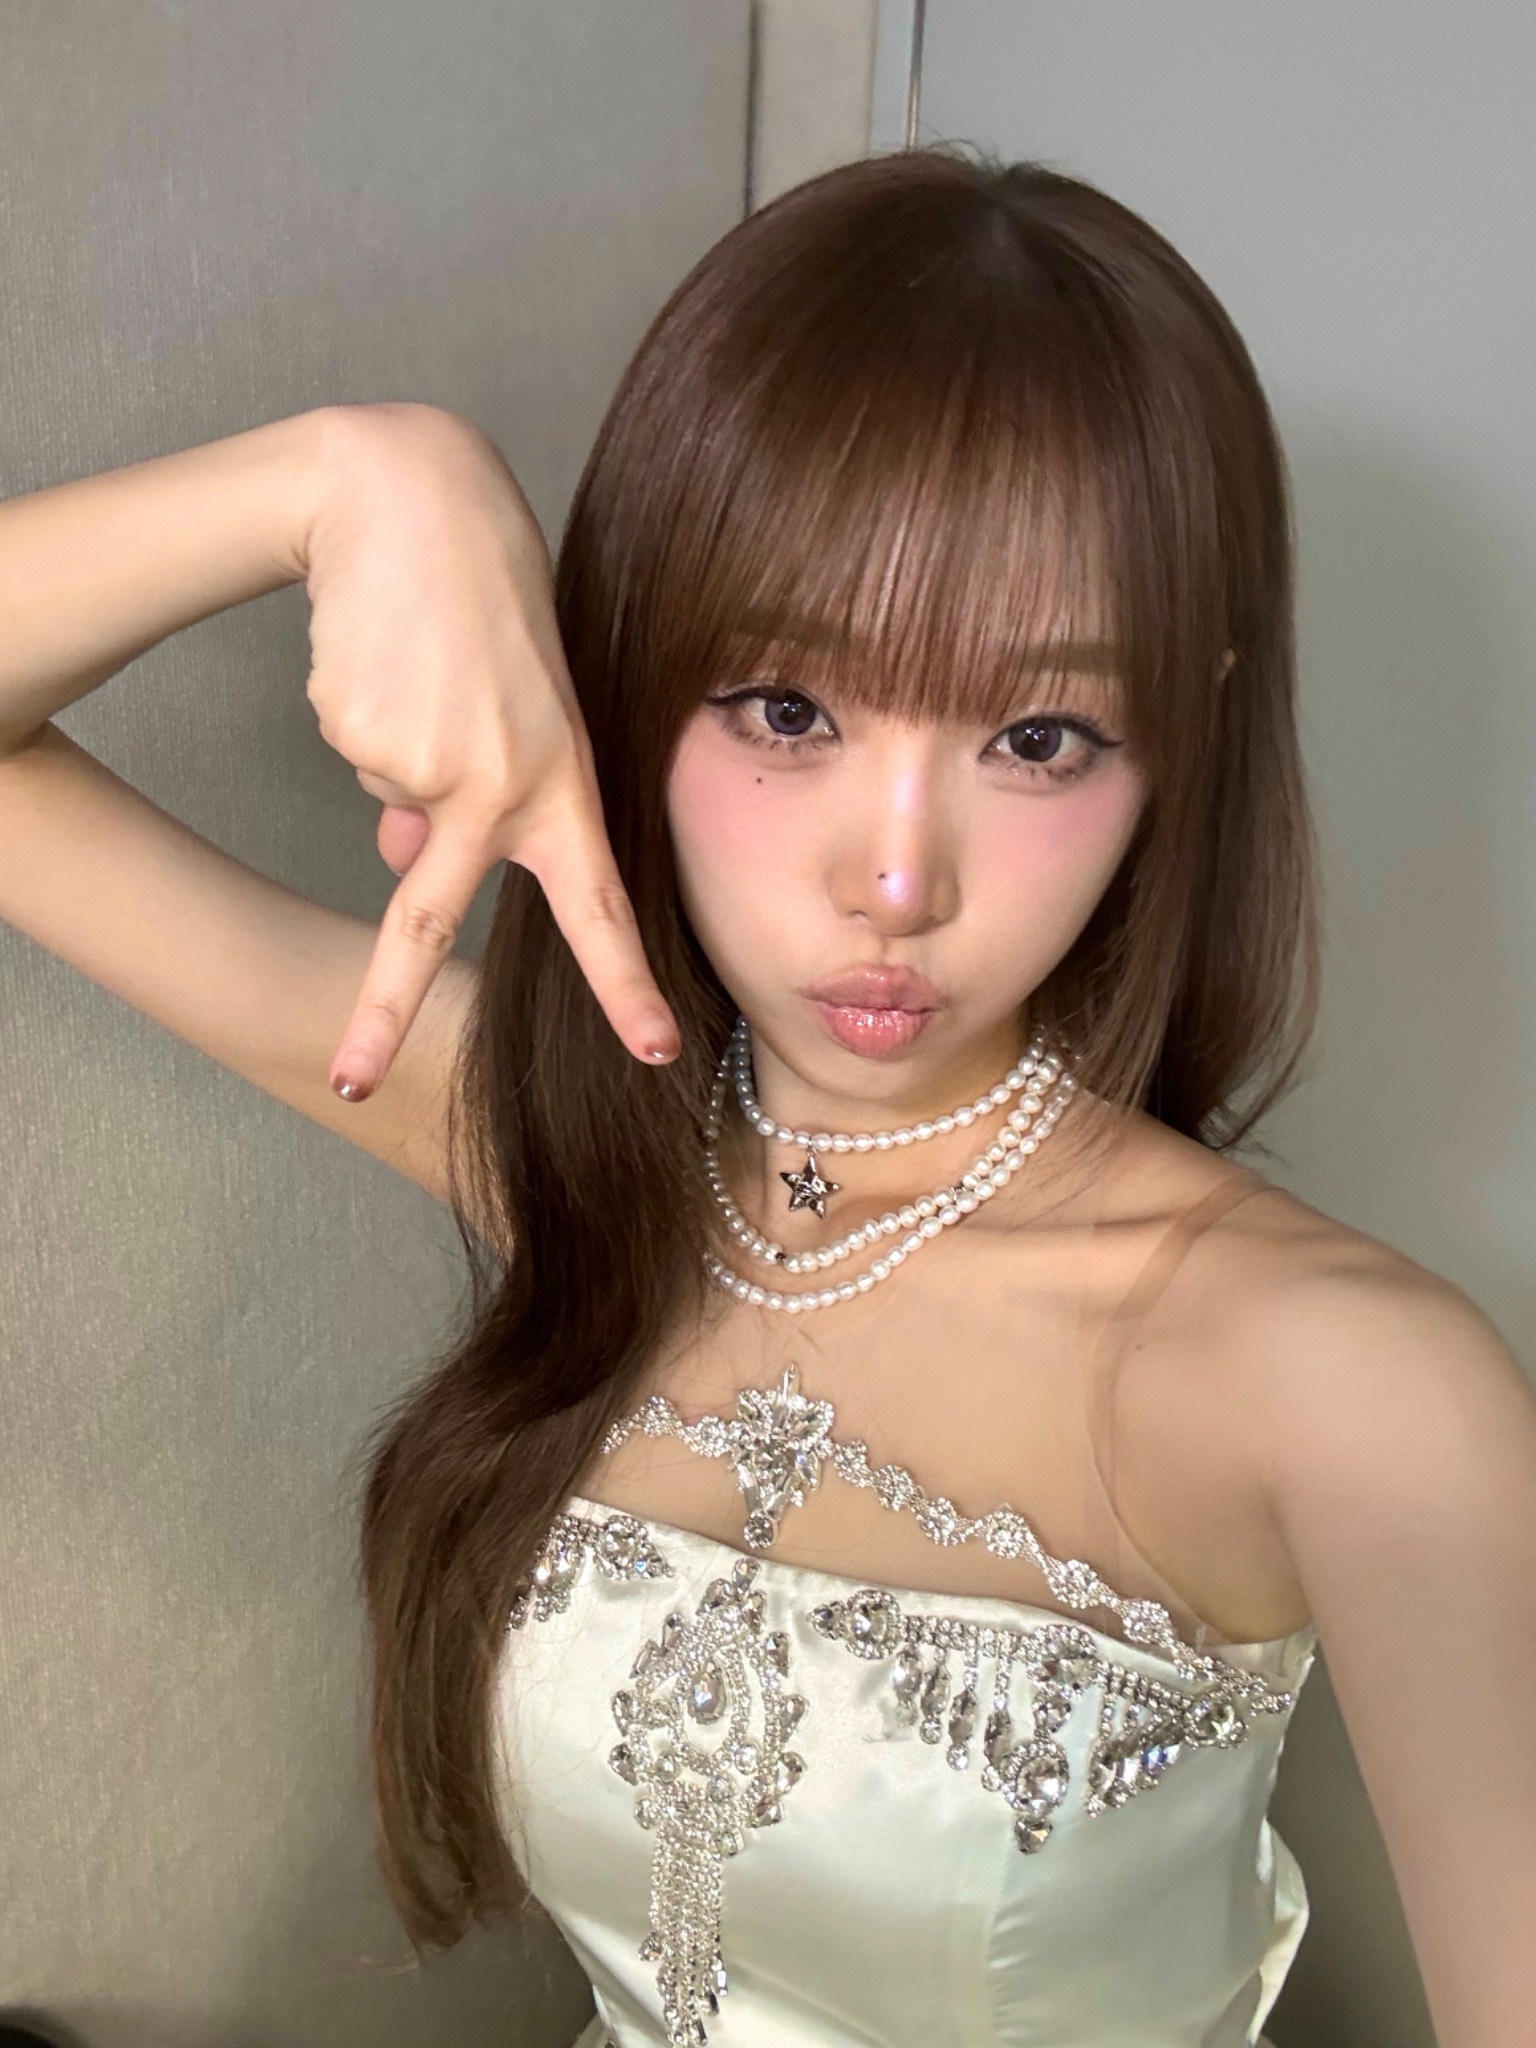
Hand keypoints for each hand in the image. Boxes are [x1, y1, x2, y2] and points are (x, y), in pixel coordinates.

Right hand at [300, 403, 679, 1099]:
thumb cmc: (483, 604)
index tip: (652, 1050)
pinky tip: (387, 651)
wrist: (413, 499)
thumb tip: (393, 856)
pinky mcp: (360, 732)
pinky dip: (361, 712)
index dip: (624, 981)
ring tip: (426, 660)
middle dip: (382, 1005)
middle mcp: (495, 787)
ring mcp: (424, 762)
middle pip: (428, 912)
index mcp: (557, 784)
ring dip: (395, 744)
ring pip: (386, 796)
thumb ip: (471, 797)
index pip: (599, 902)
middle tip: (352, 1077)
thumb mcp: (513, 712)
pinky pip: (353, 751)